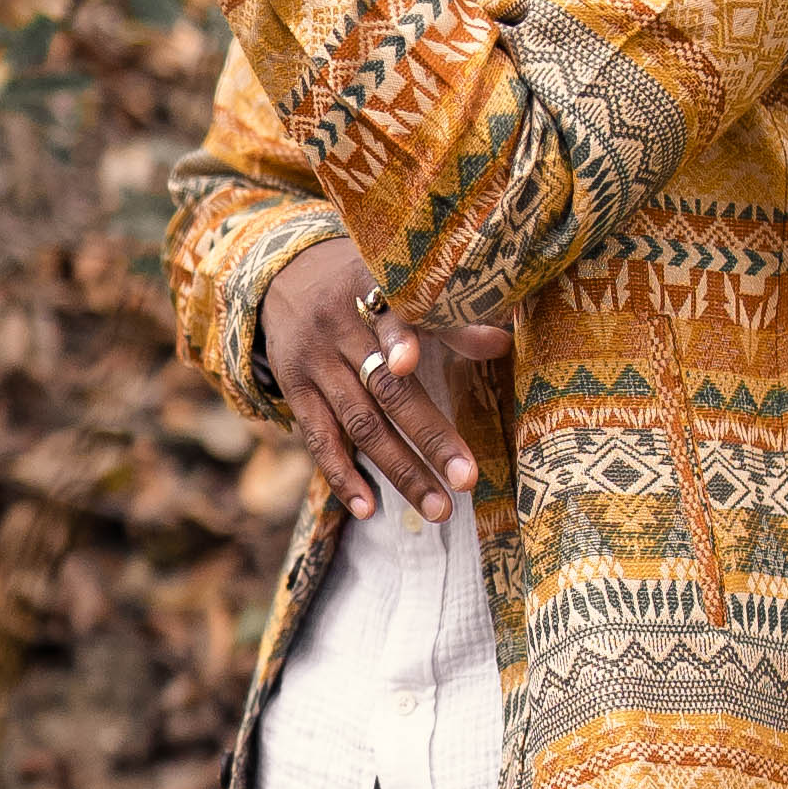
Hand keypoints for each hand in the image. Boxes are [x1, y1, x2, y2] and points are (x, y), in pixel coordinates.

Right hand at [262, 241, 509, 524]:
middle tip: (466, 479)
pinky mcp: (295, 390)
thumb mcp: (399, 287)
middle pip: (385, 387)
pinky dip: (343, 476)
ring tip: (438, 508)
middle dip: (428, 435)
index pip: (386, 313)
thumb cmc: (363, 287)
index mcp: (369, 289)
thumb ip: (447, 318)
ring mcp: (313, 363)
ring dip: (400, 470)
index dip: (398, 337)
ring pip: (360, 423)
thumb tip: (502, 341)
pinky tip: (369, 509)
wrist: (285, 279)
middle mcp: (338, 327)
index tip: (410, 363)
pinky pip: (319, 439)